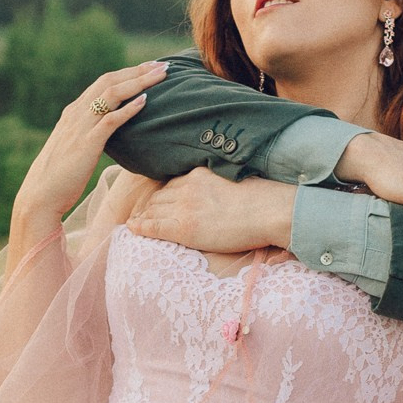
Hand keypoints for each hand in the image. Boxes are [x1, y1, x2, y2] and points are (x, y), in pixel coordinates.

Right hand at [12, 64, 168, 244]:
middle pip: (109, 81)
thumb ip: (88, 137)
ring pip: (112, 94)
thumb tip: (105, 137)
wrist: (40, 196)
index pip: (103, 83)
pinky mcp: (86, 143)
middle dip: (137, 71)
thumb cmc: (59, 178)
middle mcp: (76, 113)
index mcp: (73, 113)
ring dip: (139, 82)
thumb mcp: (74, 149)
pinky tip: (145, 101)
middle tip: (162, 65)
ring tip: (161, 76)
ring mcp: (80, 126)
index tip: (148, 68)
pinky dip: (129, 109)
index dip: (127, 73)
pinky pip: (110, 120)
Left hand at [125, 170, 296, 254]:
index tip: (159, 202)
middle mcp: (187, 187)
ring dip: (145, 216)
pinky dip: (140, 227)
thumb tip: (217, 196)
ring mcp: (184, 206)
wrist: (270, 210)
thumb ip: (217, 186)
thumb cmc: (263, 200)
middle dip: (150, 206)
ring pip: (153, 210)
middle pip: (159, 196)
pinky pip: (154, 226)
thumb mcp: (234, 182)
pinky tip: (132, 228)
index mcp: (199, 174)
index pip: (171, 184)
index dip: (163, 195)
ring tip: (137, 223)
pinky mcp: (185, 227)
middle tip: (143, 215)